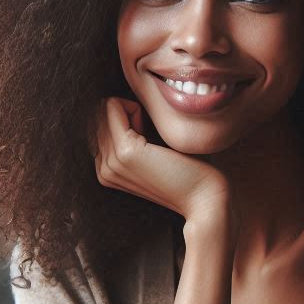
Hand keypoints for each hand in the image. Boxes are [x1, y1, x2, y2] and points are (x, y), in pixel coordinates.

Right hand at [89, 97, 231, 223]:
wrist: (204, 199)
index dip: (126, 122)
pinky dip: (135, 108)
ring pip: (105, 109)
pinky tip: (155, 132)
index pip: (99, 125)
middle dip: (127, 115)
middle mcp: (103, 169)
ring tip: (155, 138)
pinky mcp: (124, 151)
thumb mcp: (153, 155)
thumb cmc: (189, 173)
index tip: (150, 139)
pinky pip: (112, 106)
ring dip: (133, 112)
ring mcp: (111, 162)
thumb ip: (132, 137)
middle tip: (155, 138)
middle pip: (100, 115)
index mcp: (107, 171)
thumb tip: (121, 103)